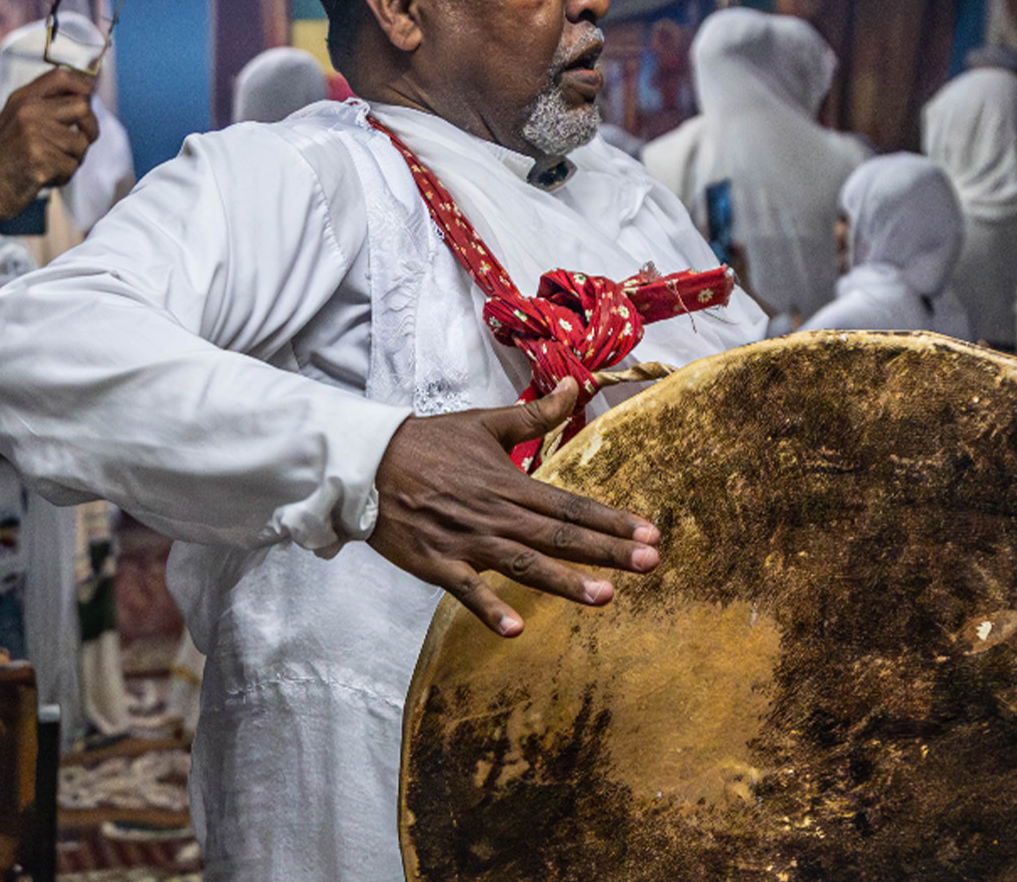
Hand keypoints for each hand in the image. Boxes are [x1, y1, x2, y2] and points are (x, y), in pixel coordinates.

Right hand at [0, 67, 97, 223]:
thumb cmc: (4, 157)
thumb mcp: (16, 119)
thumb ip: (44, 105)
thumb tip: (85, 96)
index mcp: (22, 99)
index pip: (61, 77)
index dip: (83, 86)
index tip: (88, 99)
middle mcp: (28, 111)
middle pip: (82, 107)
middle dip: (89, 128)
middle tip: (79, 143)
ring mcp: (34, 135)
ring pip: (81, 142)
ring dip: (73, 159)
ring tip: (50, 164)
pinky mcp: (40, 160)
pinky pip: (72, 166)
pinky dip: (63, 176)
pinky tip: (44, 177)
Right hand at [368, 378, 660, 637]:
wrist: (366, 462)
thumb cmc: (427, 443)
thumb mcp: (484, 423)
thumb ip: (534, 414)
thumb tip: (575, 386)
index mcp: (510, 483)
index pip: (571, 503)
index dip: (612, 520)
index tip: (651, 533)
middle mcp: (496, 513)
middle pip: (559, 535)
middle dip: (607, 551)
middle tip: (650, 563)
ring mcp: (468, 541)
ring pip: (525, 563)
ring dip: (564, 581)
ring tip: (604, 597)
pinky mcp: (437, 563)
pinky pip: (468, 591)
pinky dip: (490, 610)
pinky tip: (516, 630)